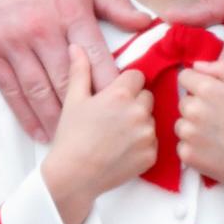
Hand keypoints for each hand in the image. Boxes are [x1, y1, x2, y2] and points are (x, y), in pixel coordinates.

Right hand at [0, 0, 150, 141]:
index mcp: (71, 13)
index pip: (95, 58)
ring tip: (69, 140)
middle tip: (99, 134)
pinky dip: (25, 115)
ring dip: (54, 119)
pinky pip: (11, 90)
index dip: (109, 86)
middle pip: (68, 81)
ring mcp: (14, 43)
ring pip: (39, 90)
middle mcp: (43, 31)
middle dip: (85, 111)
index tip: (122, 108)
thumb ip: (115, 3)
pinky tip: (38, 131)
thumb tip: (145, 23)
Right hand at [42, 46, 156, 223]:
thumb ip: (80, 70)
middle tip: (114, 116)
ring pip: (150, 119)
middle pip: (146, 96)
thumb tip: (77, 48)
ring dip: (139, 123)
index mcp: (120, 94)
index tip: (115, 96)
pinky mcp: (151, 156)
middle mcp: (138, 112)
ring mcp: (146, 135)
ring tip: (116, 135)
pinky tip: (123, 149)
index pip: (137, 76)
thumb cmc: (71, 137)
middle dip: (134, 102)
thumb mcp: (73, 100)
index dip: (126, 85)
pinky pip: (153, 142)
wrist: (73, 176)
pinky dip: (142, 144)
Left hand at [176, 60, 223, 193]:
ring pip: (181, 124)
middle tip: (216, 117)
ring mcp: (188, 134)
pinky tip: (211, 148)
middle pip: (183, 102)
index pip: (184, 77)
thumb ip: (220, 69)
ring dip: (192, 127)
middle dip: (195, 106)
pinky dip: (193, 147)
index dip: (196, 83)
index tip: (208, 94)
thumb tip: (196, 65)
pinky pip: (182, 145)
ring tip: (215, 134)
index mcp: (206, 89)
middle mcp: (193, 110)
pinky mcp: (187, 155)